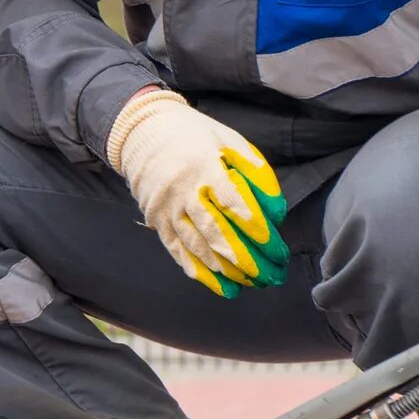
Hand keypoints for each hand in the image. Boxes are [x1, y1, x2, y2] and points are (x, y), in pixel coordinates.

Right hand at [107, 88, 287, 296]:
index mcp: (203, 166)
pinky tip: (224, 287)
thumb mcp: (228, 140)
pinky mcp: (156, 221)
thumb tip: (277, 210)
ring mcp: (166, 209)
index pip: (233, 203)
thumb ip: (255, 171)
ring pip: (198, 247)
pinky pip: (178, 252)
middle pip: (216, 232)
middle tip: (272, 275)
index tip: (276, 247)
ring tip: (254, 284)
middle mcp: (182, 191)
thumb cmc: (193, 135)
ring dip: (228, 270)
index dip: (256, 228)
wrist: (141, 131)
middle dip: (247, 259)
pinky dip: (201, 273)